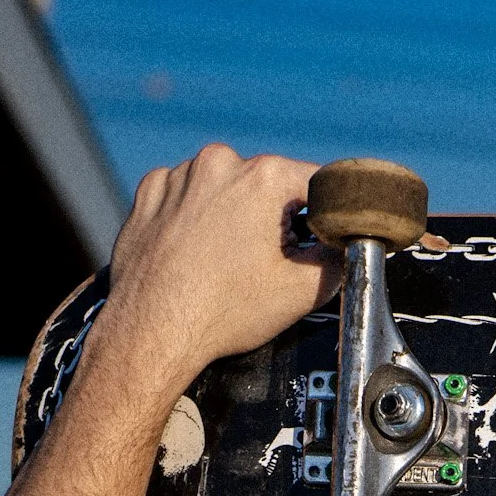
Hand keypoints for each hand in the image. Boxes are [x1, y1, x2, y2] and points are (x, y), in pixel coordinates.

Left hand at [89, 144, 342, 402]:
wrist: (151, 332)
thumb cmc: (222, 312)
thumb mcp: (302, 293)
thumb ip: (338, 262)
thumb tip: (346, 249)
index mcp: (262, 177)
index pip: (316, 182)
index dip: (326, 212)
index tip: (322, 235)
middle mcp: (218, 164)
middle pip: (265, 185)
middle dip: (272, 218)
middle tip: (266, 262)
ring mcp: (179, 176)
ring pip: (223, 190)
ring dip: (231, 217)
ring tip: (225, 264)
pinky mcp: (149, 194)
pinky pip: (185, 198)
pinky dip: (194, 220)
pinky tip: (195, 255)